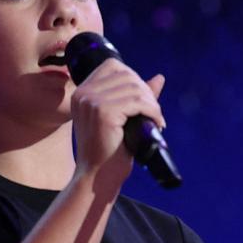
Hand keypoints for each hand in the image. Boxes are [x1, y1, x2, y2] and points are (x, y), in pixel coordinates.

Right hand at [69, 58, 164, 192]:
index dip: (134, 79)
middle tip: (154, 113)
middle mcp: (83, 93)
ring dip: (152, 104)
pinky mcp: (103, 112)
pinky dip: (153, 112)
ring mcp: (91, 102)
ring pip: (135, 88)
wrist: (99, 175)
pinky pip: (138, 102)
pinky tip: (157, 124)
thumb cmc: (111, 149)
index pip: (113, 66)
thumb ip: (137, 96)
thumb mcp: (123, 117)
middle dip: (146, 92)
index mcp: (82, 92)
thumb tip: (159, 78)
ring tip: (156, 120)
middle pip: (127, 75)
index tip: (144, 99)